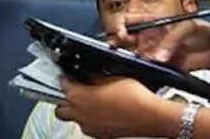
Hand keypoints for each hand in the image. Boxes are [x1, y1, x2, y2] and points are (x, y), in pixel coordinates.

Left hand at [55, 76, 172, 138]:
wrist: (149, 116)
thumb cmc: (133, 96)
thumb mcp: (111, 76)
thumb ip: (94, 77)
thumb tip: (89, 76)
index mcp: (78, 97)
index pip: (62, 84)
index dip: (66, 78)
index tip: (70, 76)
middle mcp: (80, 115)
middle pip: (60, 109)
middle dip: (65, 100)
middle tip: (75, 91)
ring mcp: (89, 128)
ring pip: (75, 120)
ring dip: (79, 111)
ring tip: (92, 102)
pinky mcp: (100, 136)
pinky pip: (89, 127)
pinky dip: (92, 120)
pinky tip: (104, 112)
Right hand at [108, 12, 209, 71]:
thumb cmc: (204, 32)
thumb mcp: (188, 27)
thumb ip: (172, 39)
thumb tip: (159, 54)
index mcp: (155, 21)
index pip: (133, 20)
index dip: (124, 25)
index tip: (122, 31)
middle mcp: (152, 37)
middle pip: (130, 38)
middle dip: (123, 41)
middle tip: (122, 45)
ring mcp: (156, 51)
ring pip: (137, 54)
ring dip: (134, 56)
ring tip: (137, 56)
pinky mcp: (162, 66)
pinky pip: (150, 68)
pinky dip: (146, 68)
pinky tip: (147, 66)